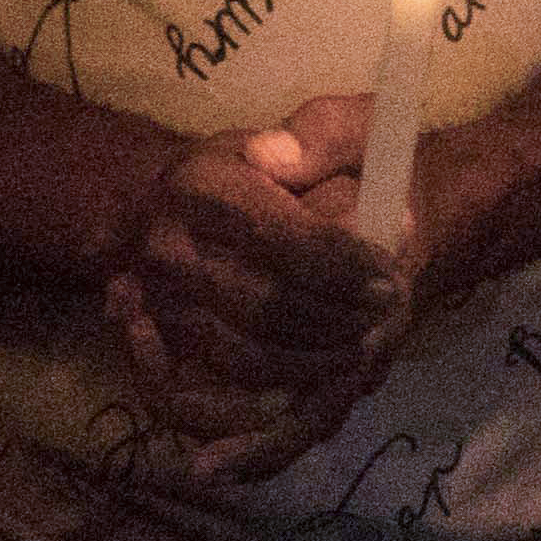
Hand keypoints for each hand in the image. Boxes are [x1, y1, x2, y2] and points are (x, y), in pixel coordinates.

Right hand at [97, 128, 409, 481]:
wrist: (199, 206)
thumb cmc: (282, 169)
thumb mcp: (322, 127)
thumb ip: (322, 132)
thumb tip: (277, 158)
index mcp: (203, 185)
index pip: (283, 239)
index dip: (344, 269)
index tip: (389, 283)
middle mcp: (164, 245)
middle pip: (263, 308)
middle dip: (336, 323)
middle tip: (382, 320)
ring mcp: (152, 302)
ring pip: (239, 358)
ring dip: (310, 367)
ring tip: (355, 350)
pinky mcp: (151, 347)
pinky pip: (189, 400)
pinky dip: (245, 414)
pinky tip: (295, 402)